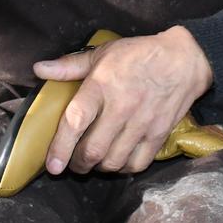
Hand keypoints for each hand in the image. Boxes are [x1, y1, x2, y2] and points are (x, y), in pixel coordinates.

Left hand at [33, 27, 212, 175]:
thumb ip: (69, 66)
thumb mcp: (102, 53)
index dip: (60, 147)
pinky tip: (118, 162)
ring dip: (99, 168)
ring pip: (114, 161)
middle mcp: (121, 107)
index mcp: (101, 85)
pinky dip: (124, 169)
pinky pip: (137, 164)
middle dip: (77, 164)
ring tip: (94, 163)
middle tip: (72, 164)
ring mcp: (141, 123)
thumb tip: (39, 69)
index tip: (52, 165)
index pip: (75, 121)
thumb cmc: (138, 55)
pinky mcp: (159, 133)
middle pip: (93, 150)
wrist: (183, 59)